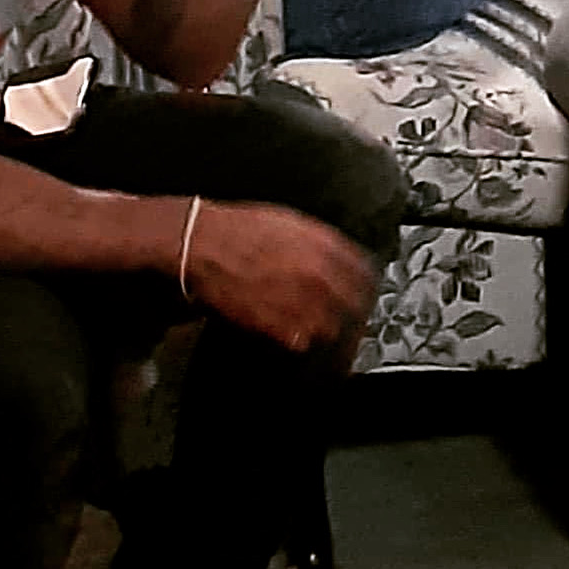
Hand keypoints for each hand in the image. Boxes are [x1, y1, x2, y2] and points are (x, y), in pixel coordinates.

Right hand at [177, 201, 378, 352]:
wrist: (201, 247)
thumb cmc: (239, 231)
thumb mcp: (291, 224)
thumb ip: (322, 243)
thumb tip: (339, 258)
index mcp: (329, 247)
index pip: (367, 274)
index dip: (365, 286)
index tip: (360, 294)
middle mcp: (324, 276)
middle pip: (358, 307)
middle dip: (353, 314)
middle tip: (345, 322)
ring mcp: (307, 304)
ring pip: (336, 330)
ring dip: (330, 333)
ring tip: (319, 335)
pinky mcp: (285, 329)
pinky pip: (307, 344)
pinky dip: (302, 344)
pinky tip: (293, 337)